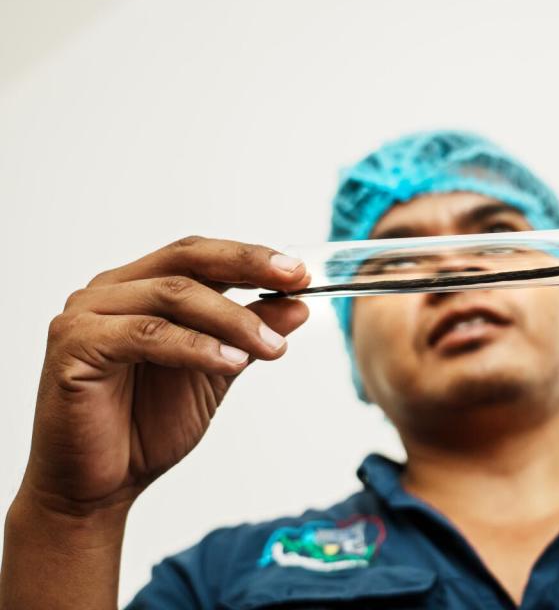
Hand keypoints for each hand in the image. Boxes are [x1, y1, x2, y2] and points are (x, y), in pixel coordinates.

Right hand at [20, 236, 310, 518]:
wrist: (99, 487)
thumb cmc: (146, 426)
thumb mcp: (217, 370)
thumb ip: (250, 333)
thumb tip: (298, 304)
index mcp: (140, 287)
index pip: (201, 255)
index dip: (252, 257)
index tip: (301, 272)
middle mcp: (111, 290)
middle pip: (188, 260)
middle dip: (248, 265)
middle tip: (295, 281)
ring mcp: (87, 314)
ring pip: (174, 295)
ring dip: (233, 320)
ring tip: (272, 346)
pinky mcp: (74, 345)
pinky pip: (146, 334)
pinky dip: (195, 346)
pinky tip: (232, 362)